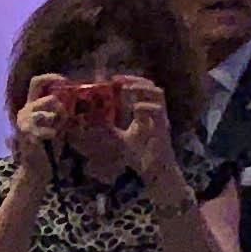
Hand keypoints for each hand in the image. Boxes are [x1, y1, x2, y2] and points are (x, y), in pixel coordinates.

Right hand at [11, 74, 68, 179]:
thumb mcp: (57, 123)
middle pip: (49, 97)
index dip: (52, 77)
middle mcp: (25, 111)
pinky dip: (55, 134)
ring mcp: (24, 122)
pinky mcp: (27, 134)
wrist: (36, 168)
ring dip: (60, 121)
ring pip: (50, 112)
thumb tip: (78, 97)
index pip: (37, 82)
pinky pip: (50, 129)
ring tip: (59, 131)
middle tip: (65, 117)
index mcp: (31, 106)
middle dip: (62, 106)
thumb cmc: (48, 145)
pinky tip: (52, 140)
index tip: (66, 82)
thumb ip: (62, 110)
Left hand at [113, 75, 181, 190]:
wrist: (155, 173)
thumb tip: (87, 127)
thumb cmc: (140, 157)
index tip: (113, 79)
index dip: (129, 81)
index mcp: (145, 114)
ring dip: (142, 88)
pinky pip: (159, 112)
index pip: (141, 90)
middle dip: (135, 80)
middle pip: (151, 87)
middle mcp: (155, 113)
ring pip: (158, 94)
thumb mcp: (120, 141)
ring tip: (127, 87)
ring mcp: (160, 119)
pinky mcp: (163, 128)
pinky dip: (147, 107)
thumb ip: (109, 132)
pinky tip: (136, 107)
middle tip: (119, 79)